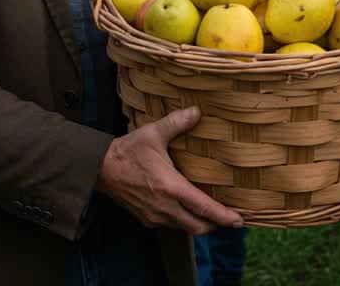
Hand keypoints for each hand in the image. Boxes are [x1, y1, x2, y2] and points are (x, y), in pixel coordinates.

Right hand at [96, 106, 243, 235]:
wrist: (99, 169)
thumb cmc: (127, 151)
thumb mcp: (153, 133)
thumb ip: (177, 122)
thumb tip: (197, 111)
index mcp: (170, 188)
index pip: (204, 209)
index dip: (224, 217)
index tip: (240, 220)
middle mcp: (165, 207)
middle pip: (199, 227)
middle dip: (217, 225)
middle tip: (232, 219)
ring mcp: (155, 216)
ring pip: (185, 228)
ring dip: (201, 224)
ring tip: (214, 215)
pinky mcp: (146, 219)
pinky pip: (172, 225)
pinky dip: (185, 221)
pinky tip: (188, 210)